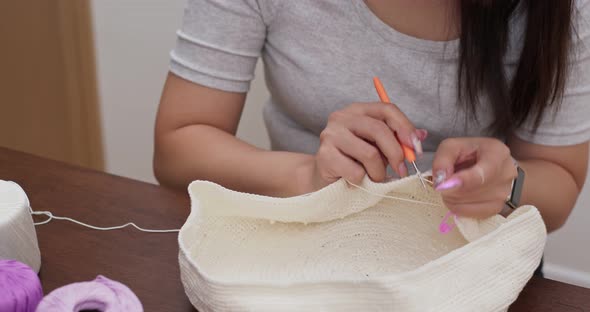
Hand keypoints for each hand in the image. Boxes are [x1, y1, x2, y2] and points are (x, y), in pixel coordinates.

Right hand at [299, 102, 425, 192]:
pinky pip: (356, 171)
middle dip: (396, 153)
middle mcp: (341, 117)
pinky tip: (357, 181)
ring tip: (374, 178)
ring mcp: (330, 135)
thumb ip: (397, 139)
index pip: (386, 109)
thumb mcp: (377, 147)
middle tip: (401, 170)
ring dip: (378, 172)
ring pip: (369, 153)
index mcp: (357, 110)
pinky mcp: (324, 156)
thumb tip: (421, 136)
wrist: (323, 181)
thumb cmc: (353, 162)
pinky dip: (363, 181)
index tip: (416, 149)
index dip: (405, 128)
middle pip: (379, 129)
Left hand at [432, 138, 517, 218]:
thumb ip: (443, 159)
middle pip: (470, 191)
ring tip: (453, 185)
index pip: (482, 174)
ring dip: (451, 196)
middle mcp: (505, 175)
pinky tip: (457, 195)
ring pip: (466, 204)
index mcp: (497, 154)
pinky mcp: (496, 209)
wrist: (492, 164)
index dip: (461, 183)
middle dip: (449, 187)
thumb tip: (440, 181)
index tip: (442, 186)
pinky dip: (456, 206)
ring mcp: (503, 194)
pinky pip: (467, 213)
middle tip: (444, 179)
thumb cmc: (471, 153)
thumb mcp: (453, 146)